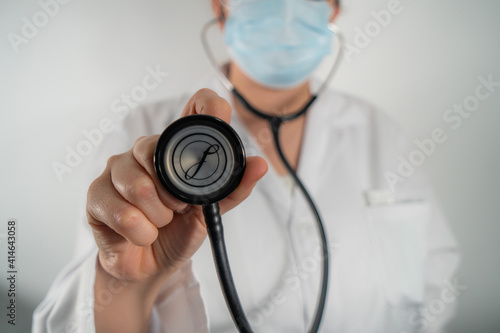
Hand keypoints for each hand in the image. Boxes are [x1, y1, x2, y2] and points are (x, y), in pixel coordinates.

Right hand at [87, 89, 267, 331]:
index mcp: (175, 149)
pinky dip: (141, 233)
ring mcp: (117, 169)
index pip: (196, 106)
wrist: (149, 265)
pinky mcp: (96, 194)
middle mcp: (144, 150)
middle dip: (174, 194)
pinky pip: (123, 213)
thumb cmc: (179, 231)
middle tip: (176, 208)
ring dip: (157, 217)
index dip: (208, 106)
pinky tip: (141, 234)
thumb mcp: (211, 212)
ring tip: (158, 222)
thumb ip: (233, 189)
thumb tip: (260, 164)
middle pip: (156, 150)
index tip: (217, 123)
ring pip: (139, 186)